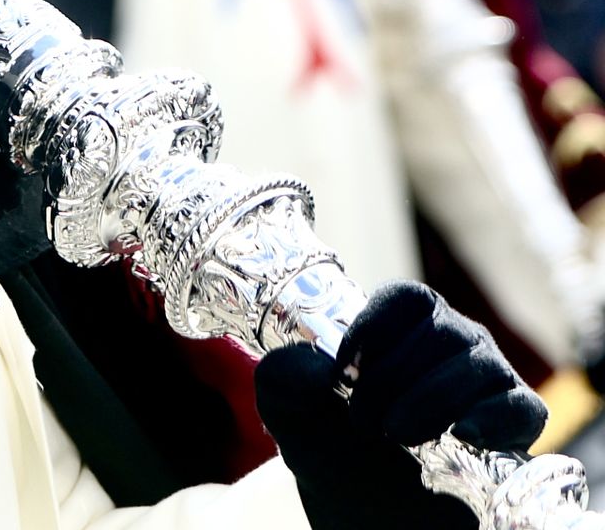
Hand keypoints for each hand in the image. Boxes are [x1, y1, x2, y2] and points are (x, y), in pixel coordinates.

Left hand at [254, 281, 546, 529]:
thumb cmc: (343, 459)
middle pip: (440, 328)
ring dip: (433, 398)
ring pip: (478, 362)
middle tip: (366, 424)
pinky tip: (463, 434)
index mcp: (404, 329)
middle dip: (394, 376)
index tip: (344, 373)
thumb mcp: (297, 420)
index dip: (373, 328)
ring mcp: (488, 380)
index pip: (405, 299)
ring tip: (400, 436)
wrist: (379, 518)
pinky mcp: (516, 424)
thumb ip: (284, 381)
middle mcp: (453, 343)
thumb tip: (315, 367)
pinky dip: (495, 416)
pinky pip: (521, 405)